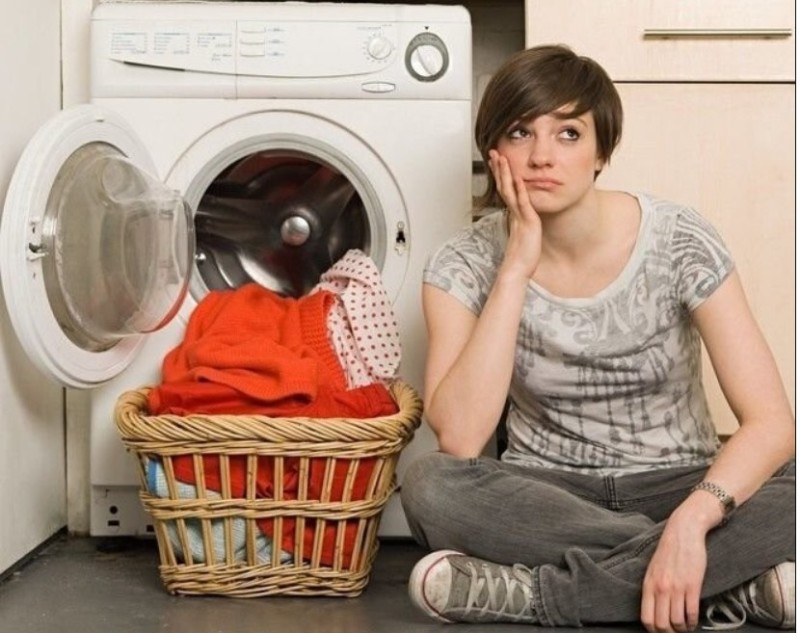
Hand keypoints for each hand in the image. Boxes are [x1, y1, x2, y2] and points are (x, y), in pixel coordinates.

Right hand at [488, 149, 541, 279]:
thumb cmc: (522, 258)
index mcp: (514, 215)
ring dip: (505, 173)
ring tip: (501, 158)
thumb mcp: (523, 237)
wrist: (517, 270)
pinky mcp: (526, 222)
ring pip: (509, 190)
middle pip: (504, 186)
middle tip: (494, 153)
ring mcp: (519, 217)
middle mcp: (514, 213)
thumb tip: (521, 222)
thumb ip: (521, 226)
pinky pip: (522, 203)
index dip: (500, 175)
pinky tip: (517, 178)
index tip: (497, 162)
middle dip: (499, 169)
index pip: (506, 190)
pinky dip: (519, 190)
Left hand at [640, 510, 708, 632]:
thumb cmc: (668, 552)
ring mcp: (676, 587)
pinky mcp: (692, 585)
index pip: (646, 619)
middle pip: (662, 625)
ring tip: (686, 627)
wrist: (683, 532)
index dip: (654, 631)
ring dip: (683, 629)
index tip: (662, 631)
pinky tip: (694, 620)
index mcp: (648, 585)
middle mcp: (660, 588)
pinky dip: (693, 622)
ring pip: (677, 622)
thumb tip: (653, 610)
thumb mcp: (652, 570)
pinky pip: (692, 612)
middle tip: (676, 632)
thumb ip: (651, 589)